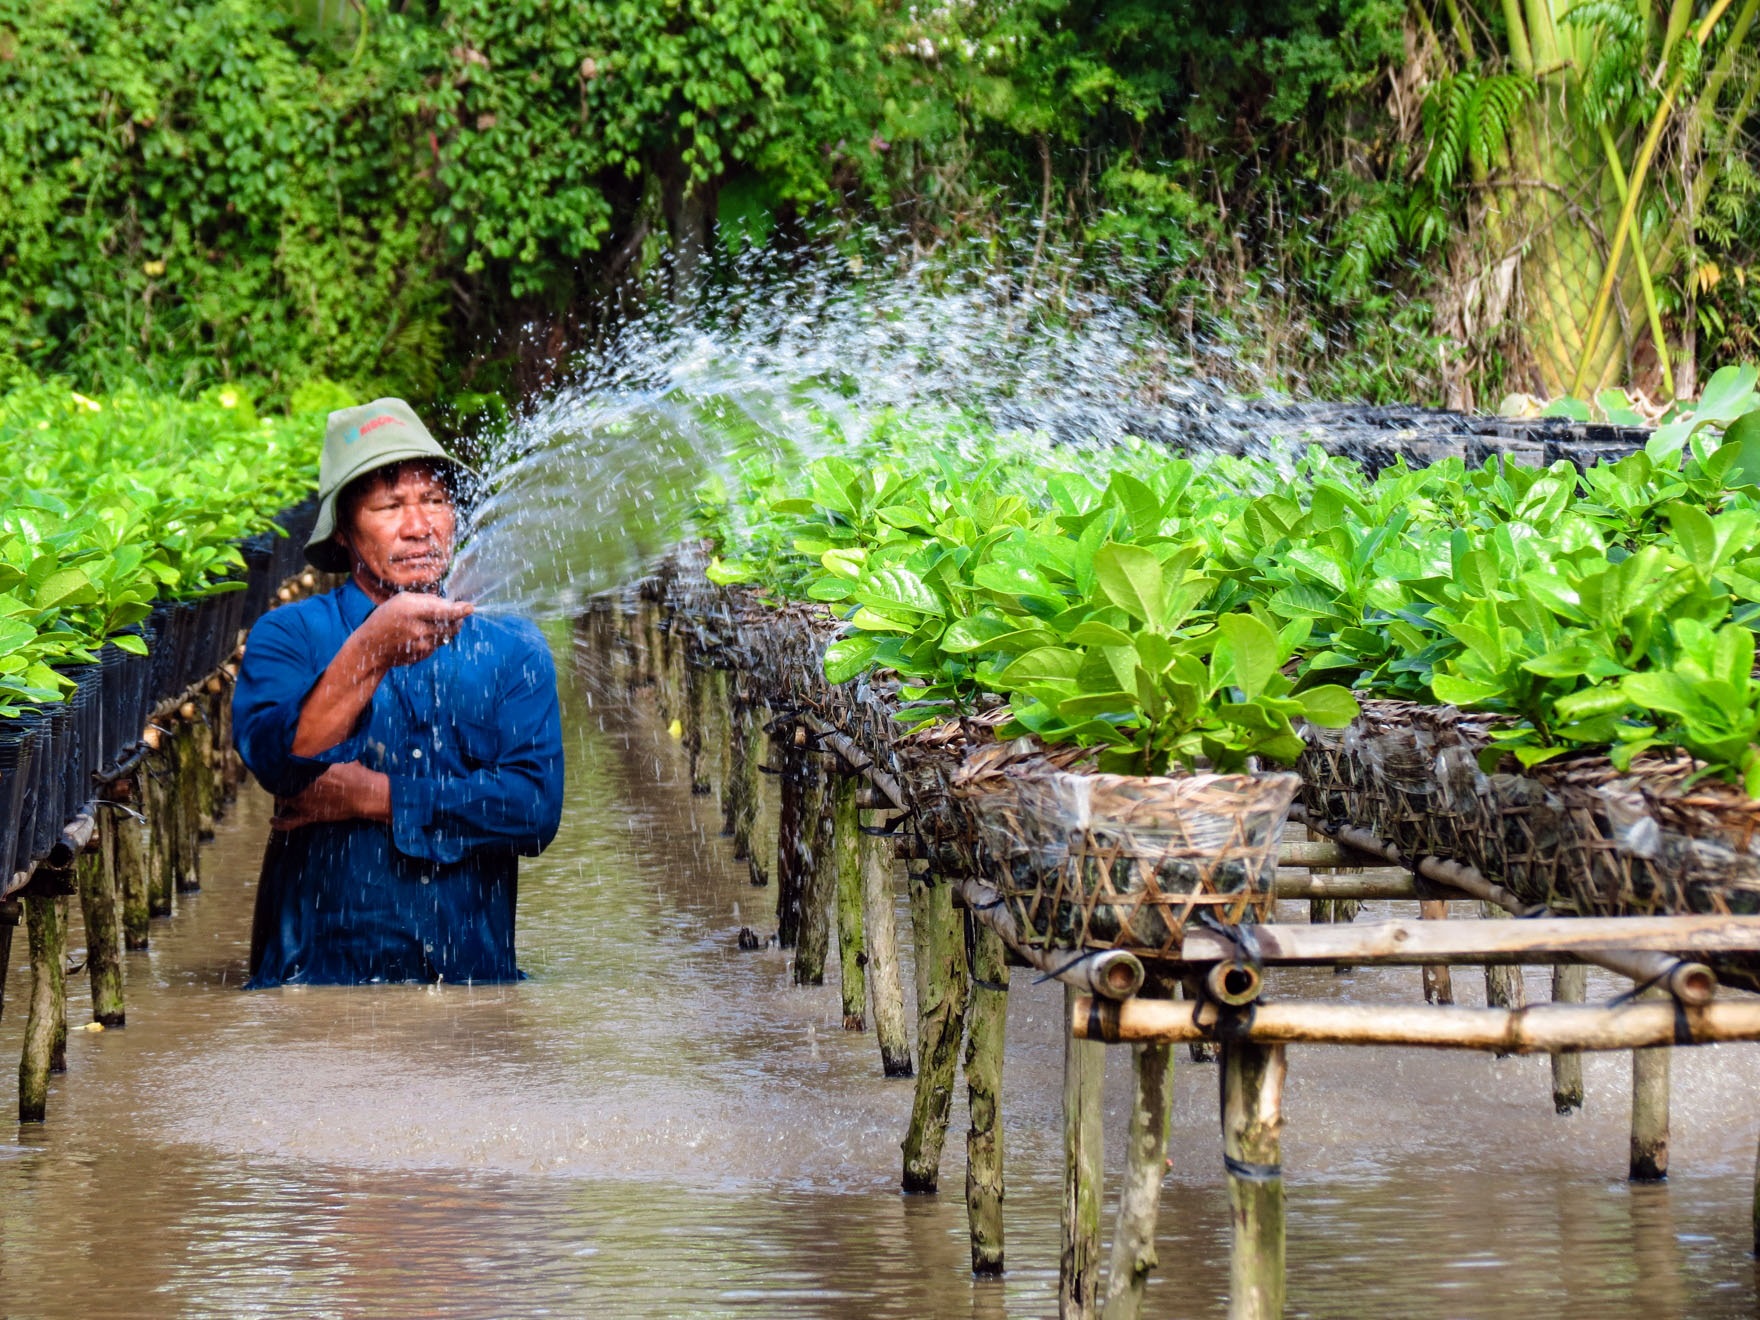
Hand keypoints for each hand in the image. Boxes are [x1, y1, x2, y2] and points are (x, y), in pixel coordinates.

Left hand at [271, 761, 391, 831]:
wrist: (366, 795)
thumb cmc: (357, 774)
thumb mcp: (343, 756)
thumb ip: (330, 750)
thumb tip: (326, 740)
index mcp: (308, 770)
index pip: (288, 766)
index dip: (284, 765)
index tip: (284, 763)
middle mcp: (302, 786)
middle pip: (283, 783)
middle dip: (282, 780)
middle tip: (284, 778)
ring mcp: (303, 803)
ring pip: (284, 800)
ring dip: (282, 796)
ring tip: (282, 793)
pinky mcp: (309, 816)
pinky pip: (290, 822)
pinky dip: (280, 822)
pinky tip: (273, 821)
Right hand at [352, 592, 473, 672]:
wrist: (371, 648)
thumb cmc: (387, 618)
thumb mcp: (402, 600)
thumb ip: (428, 600)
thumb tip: (451, 603)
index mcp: (411, 611)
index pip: (442, 611)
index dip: (459, 610)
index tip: (470, 607)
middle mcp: (418, 630)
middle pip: (451, 625)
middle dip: (458, 618)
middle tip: (458, 612)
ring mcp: (422, 646)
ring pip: (448, 635)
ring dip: (448, 627)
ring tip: (434, 621)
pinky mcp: (423, 656)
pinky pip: (439, 644)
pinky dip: (437, 637)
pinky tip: (422, 634)